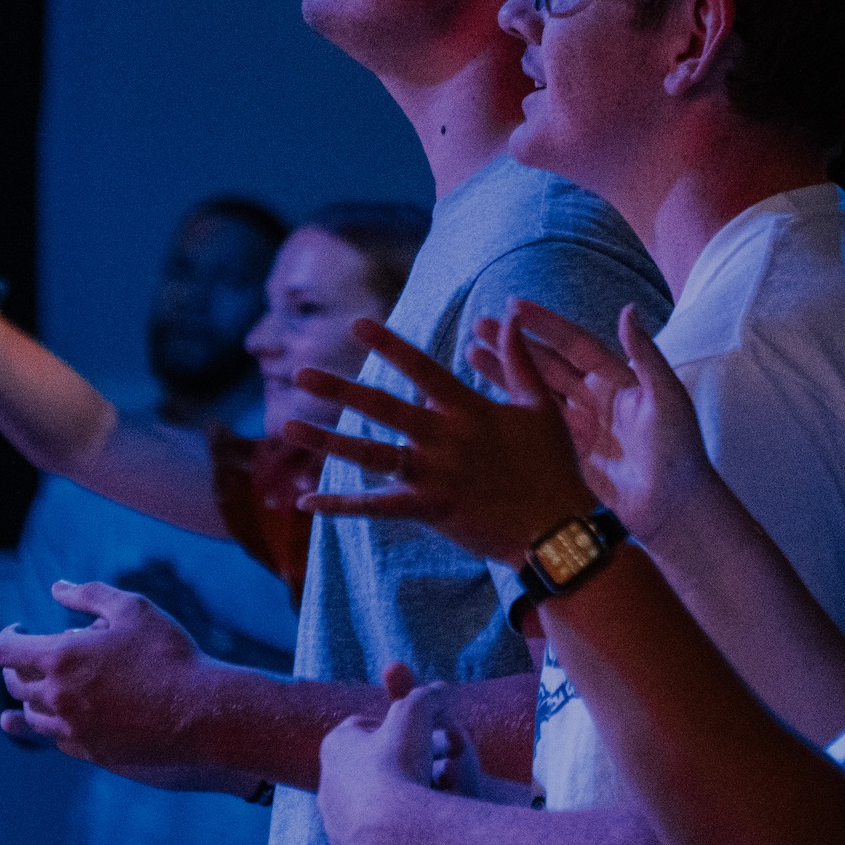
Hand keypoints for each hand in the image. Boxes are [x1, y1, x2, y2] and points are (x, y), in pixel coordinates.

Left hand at [0, 580, 214, 772]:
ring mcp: (71, 729)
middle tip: (32, 654)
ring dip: (33, 696)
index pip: (6, 650)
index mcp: (61, 658)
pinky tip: (63, 714)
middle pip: (14, 683)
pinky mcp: (89, 751)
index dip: (8, 635)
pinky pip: (56, 738)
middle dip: (17, 665)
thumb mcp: (133, 608)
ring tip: (48, 682)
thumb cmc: (167, 653)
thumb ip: (89, 594)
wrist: (199, 712)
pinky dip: (51, 723)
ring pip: (31, 715)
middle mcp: (56, 697)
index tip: (20, 628)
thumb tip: (57, 587)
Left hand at [283, 317, 597, 561]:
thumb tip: (510, 316)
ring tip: (287, 427)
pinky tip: (305, 499)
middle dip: (339, 389)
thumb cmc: (553, 466)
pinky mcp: (429, 510)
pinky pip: (376, 507)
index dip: (389, 345)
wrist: (556, 528)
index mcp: (469, 409)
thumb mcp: (541, 407)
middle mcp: (445, 438)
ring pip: (370, 455)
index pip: (422, 368)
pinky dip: (340, 504)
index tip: (357, 324)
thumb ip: (519, 361)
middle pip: (383, 408)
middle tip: (300, 372)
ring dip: (327, 441)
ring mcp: (434, 475)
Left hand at [318, 677, 453, 844]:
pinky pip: (374, 839)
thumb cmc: (400, 765)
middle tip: (428, 768)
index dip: (395, 728)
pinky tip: (415, 828)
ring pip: (371, 805)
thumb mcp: (418, 712)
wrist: (392, 832)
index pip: (364, 728)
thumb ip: (427, 694)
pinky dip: (393, 832)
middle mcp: (326, 783)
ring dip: (396, 800)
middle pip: (368, 768)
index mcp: (336, 746)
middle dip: (397, 766)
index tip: (417, 735)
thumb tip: (440, 688)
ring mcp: (334, 822)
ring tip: (427, 799)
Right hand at [478, 304, 716, 544]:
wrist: (675, 508)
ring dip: (503, 372)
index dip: (545, 325)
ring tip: (470, 354)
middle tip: (478, 325)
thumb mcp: (667, 398)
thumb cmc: (678, 450)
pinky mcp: (565, 455)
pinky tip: (482, 401)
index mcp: (615, 380)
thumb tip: (627, 309)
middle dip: (512, 344)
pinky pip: (532, 428)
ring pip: (533, 393)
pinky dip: (509, 411)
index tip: (515, 306)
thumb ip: (646, 355)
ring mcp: (576, 428)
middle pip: (545, 364)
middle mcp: (592, 399)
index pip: (573, 344)